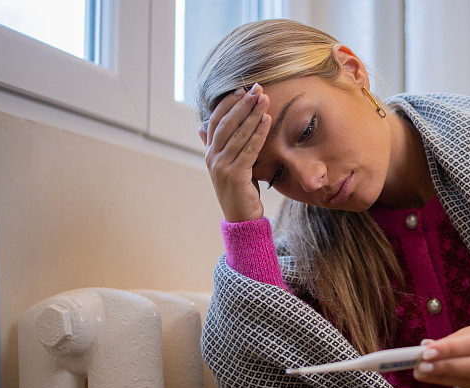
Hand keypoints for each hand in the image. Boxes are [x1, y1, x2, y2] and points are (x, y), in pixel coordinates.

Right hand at [198, 83, 271, 222]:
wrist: (241, 218)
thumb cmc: (239, 190)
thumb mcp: (227, 165)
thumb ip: (217, 146)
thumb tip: (202, 128)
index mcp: (209, 152)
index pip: (216, 120)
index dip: (228, 103)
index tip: (242, 89)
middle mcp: (212, 157)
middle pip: (227, 123)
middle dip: (242, 103)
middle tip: (256, 87)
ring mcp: (221, 166)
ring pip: (238, 133)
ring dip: (253, 114)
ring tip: (265, 99)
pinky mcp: (234, 174)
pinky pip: (249, 149)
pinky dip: (259, 133)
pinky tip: (267, 120)